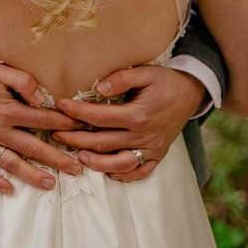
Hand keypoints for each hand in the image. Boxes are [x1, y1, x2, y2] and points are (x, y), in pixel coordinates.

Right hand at [0, 61, 83, 193]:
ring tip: (50, 185)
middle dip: (57, 159)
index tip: (81, 129)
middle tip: (77, 168)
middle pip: (33, 147)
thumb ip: (22, 81)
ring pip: (12, 163)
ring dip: (32, 175)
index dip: (63, 124)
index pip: (41, 120)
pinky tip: (8, 190)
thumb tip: (42, 97)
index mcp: (8, 110)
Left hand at [53, 66, 205, 181]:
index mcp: (137, 114)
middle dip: (76, 140)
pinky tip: (108, 172)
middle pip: (102, 143)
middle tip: (55, 134)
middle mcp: (143, 135)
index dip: (77, 112)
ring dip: (96, 163)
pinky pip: (139, 172)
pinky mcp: (158, 155)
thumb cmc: (165, 80)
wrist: (192, 92)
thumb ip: (120, 79)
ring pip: (118, 163)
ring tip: (78, 157)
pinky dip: (122, 175)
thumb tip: (98, 89)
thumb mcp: (145, 72)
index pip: (99, 117)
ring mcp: (151, 148)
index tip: (60, 105)